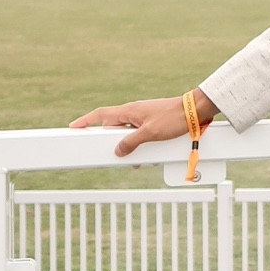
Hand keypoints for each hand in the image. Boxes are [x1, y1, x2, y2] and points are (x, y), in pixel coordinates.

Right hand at [69, 90, 216, 157]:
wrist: (196, 111)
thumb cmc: (175, 118)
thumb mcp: (150, 134)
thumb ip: (131, 143)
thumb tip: (118, 151)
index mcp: (129, 111)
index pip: (101, 114)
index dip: (85, 121)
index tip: (73, 127)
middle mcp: (134, 112)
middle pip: (114, 127)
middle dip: (111, 141)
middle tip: (107, 152)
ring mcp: (144, 117)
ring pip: (129, 133)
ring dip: (129, 145)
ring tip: (134, 159)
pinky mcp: (154, 122)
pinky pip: (141, 134)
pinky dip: (141, 145)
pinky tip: (147, 156)